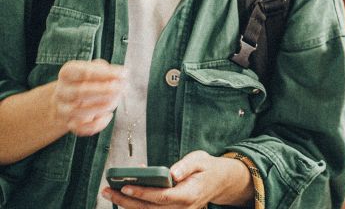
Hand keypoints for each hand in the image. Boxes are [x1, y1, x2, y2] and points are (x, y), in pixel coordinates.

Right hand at [52, 59, 124, 135]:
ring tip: (117, 98)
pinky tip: (108, 115)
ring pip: (81, 111)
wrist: (68, 98)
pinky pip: (83, 129)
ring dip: (104, 105)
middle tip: (123, 87)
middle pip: (81, 92)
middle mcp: (62, 92)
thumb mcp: (95, 68)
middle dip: (105, 90)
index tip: (124, 73)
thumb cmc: (87, 79)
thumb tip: (121, 76)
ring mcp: (64, 109)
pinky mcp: (69, 124)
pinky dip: (98, 124)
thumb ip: (107, 70)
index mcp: (67, 73)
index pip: (84, 72)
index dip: (106, 73)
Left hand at [102, 151, 253, 208]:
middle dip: (126, 200)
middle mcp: (181, 208)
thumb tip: (171, 172)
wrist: (218, 182)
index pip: (162, 197)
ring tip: (110, 193)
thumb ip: (186, 166)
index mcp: (189, 195)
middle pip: (149, 208)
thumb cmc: (207, 168)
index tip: (126, 185)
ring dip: (127, 204)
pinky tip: (125, 196)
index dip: (143, 193)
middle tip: (108, 191)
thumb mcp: (200, 160)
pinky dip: (137, 204)